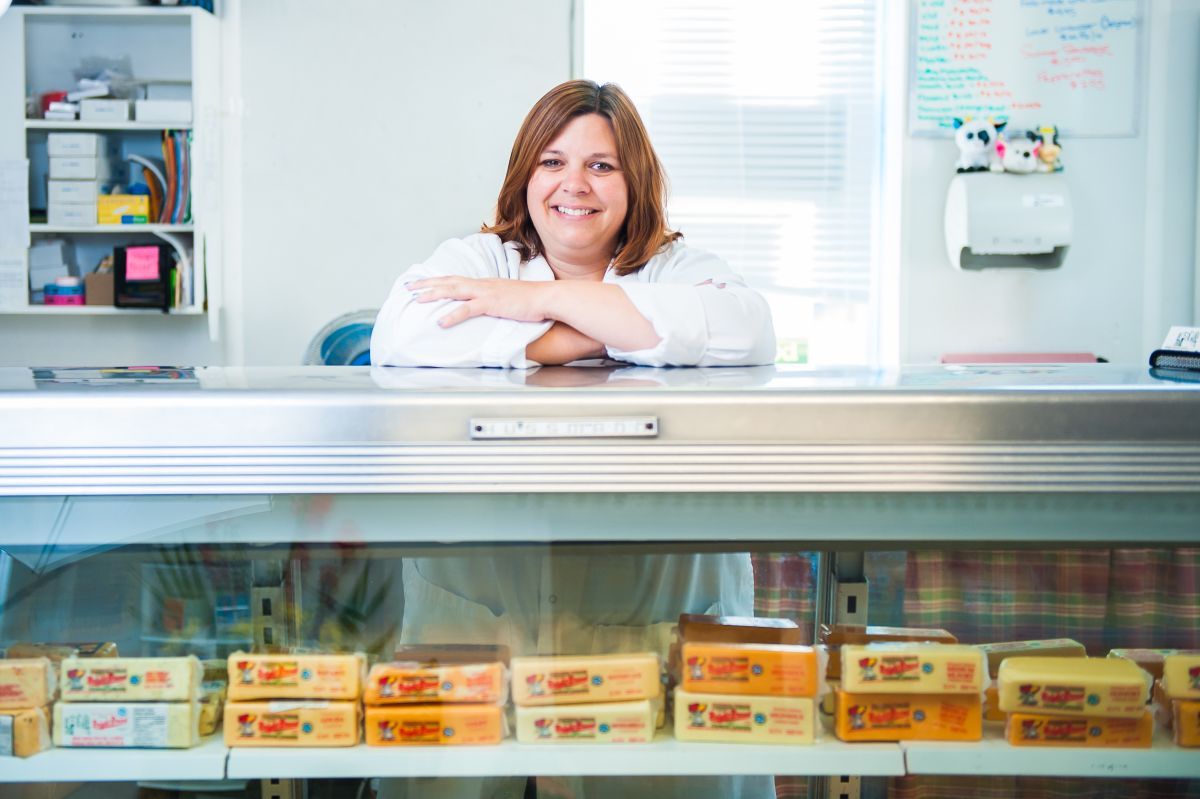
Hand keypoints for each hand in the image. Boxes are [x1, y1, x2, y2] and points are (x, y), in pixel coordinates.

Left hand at [408, 277, 551, 326]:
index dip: (436, 280)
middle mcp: (482, 285)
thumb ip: (493, 301)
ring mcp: (486, 293)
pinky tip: (441, 321)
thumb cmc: (530, 301)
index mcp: (484, 284)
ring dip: (434, 294)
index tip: (421, 283)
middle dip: (427, 284)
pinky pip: (468, 309)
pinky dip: (453, 315)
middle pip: (449, 281)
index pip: (455, 279)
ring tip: (417, 301)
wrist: (546, 298)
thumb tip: (484, 307)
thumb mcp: (507, 298)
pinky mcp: (492, 304)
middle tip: (408, 287)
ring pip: (454, 290)